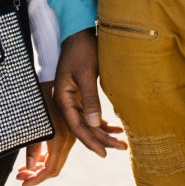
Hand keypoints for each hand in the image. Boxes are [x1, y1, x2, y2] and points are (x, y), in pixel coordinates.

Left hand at [16, 81, 77, 185]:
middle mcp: (68, 138)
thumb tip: (29, 166)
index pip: (50, 168)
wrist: (58, 69)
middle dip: (38, 175)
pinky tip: (37, 159)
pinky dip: (48, 157)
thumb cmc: (44, 89)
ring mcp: (70, 133)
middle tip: (20, 176)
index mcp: (60, 137)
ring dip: (42, 166)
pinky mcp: (69, 126)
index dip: (37, 179)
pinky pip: (59, 149)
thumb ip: (33, 144)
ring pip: (57, 159)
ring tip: (25, 169)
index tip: (23, 182)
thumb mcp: (36, 117)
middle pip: (54, 166)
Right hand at [52, 30, 125, 156]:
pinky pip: (90, 113)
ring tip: (121, 141)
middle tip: (121, 148)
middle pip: (83, 127)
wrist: (79, 32)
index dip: (90, 141)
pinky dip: (102, 121)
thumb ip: (90, 99)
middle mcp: (66, 100)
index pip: (76, 126)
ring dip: (103, 132)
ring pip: (88, 121)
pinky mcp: (80, 93)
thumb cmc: (82, 50)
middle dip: (101, 139)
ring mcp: (73, 97)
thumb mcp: (86, 74)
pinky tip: (115, 127)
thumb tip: (94, 124)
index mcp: (62, 97)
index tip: (104, 152)